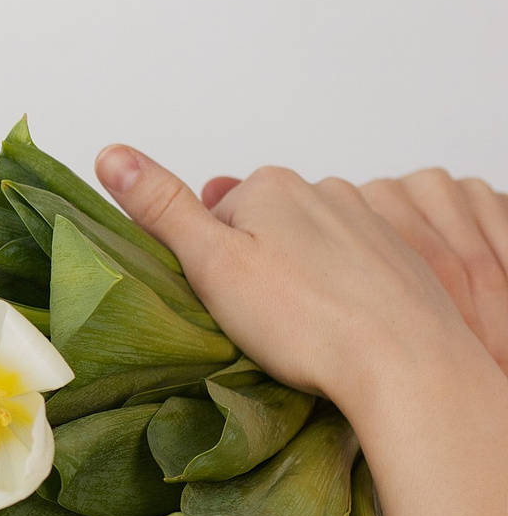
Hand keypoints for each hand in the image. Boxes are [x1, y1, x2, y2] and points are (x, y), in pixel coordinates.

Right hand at [93, 147, 486, 416]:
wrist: (406, 362)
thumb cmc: (305, 320)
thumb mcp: (212, 264)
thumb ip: (162, 207)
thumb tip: (110, 152)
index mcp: (271, 185)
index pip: (216, 220)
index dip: (210, 267)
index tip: (224, 305)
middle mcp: (324, 190)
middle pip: (265, 231)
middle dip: (258, 271)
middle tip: (264, 325)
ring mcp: (369, 222)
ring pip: (311, 252)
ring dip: (301, 284)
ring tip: (306, 334)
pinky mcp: (402, 258)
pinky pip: (353, 272)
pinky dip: (342, 296)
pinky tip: (343, 332)